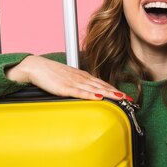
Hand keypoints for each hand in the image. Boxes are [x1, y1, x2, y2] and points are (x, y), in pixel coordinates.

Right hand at [6, 55, 129, 100]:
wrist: (36, 67)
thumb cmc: (50, 74)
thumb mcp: (68, 80)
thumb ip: (79, 87)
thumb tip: (88, 96)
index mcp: (83, 77)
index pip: (103, 84)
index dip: (115, 90)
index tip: (127, 97)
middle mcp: (81, 78)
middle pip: (103, 86)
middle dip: (117, 93)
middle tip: (130, 99)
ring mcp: (74, 82)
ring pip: (95, 89)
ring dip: (109, 94)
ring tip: (121, 99)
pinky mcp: (65, 87)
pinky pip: (80, 92)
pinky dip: (90, 95)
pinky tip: (99, 98)